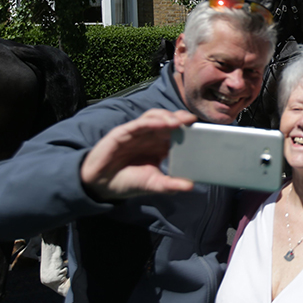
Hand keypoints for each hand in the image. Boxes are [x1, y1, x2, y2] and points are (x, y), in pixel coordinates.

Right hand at [81, 109, 197, 201]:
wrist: (100, 185)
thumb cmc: (128, 181)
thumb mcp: (153, 184)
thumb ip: (171, 184)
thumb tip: (191, 186)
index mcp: (159, 146)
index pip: (176, 133)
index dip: (188, 129)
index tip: (202, 130)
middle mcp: (150, 136)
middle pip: (168, 121)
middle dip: (181, 119)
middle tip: (193, 121)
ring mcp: (137, 133)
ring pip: (154, 117)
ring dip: (167, 117)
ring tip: (179, 122)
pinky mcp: (123, 133)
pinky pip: (138, 124)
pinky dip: (151, 122)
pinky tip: (162, 123)